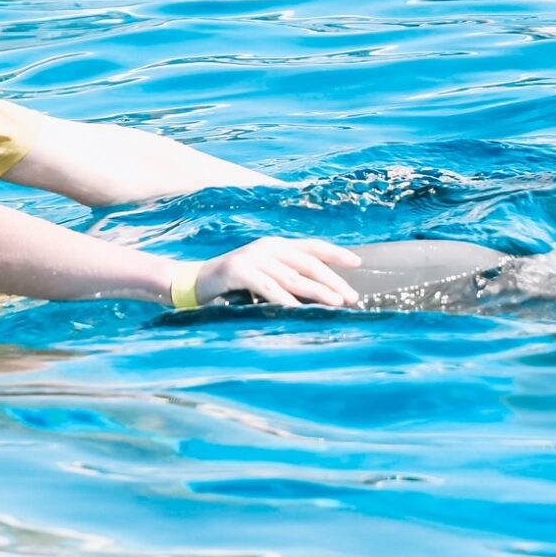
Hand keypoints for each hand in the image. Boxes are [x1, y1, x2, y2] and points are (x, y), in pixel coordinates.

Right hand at [194, 237, 362, 307]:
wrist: (197, 281)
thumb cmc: (236, 283)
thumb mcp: (265, 275)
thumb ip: (287, 278)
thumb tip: (322, 294)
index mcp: (277, 245)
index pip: (312, 247)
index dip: (336, 254)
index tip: (358, 263)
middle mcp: (268, 247)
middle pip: (308, 263)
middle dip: (333, 280)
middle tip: (351, 297)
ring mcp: (253, 257)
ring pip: (292, 277)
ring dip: (317, 291)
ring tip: (335, 302)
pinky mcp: (239, 271)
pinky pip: (268, 287)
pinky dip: (285, 300)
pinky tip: (299, 311)